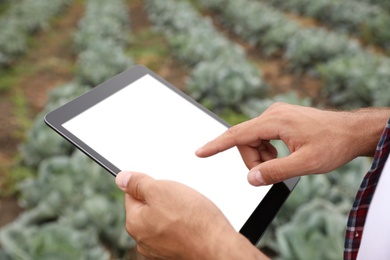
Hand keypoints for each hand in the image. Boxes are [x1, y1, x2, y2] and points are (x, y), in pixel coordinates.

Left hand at [116, 171, 266, 259]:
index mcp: (135, 223)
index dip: (148, 185)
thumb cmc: (193, 220)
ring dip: (174, 211)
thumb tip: (122, 178)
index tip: (161, 184)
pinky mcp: (175, 251)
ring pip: (163, 218)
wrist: (218, 246)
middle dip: (163, 198)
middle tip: (179, 197)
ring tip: (189, 210)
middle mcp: (143, 240)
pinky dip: (182, 224)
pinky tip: (193, 221)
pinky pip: (174, 230)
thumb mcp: (161, 190)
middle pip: (148, 208)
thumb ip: (138, 183)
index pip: (132, 195)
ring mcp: (159, 248)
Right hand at [196, 103, 389, 185]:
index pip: (238, 134)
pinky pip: (262, 137)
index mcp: (275, 121)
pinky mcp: (279, 119)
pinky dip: (267, 150)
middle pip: (245, 140)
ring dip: (261, 156)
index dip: (217, 145)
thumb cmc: (332, 144)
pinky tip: (283, 154)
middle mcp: (271, 114)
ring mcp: (275, 115)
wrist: (351, 131)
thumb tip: (251, 179)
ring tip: (283, 162)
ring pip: (253, 140)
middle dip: (253, 160)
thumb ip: (276, 171)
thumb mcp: (306, 163)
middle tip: (271, 173)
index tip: (200, 152)